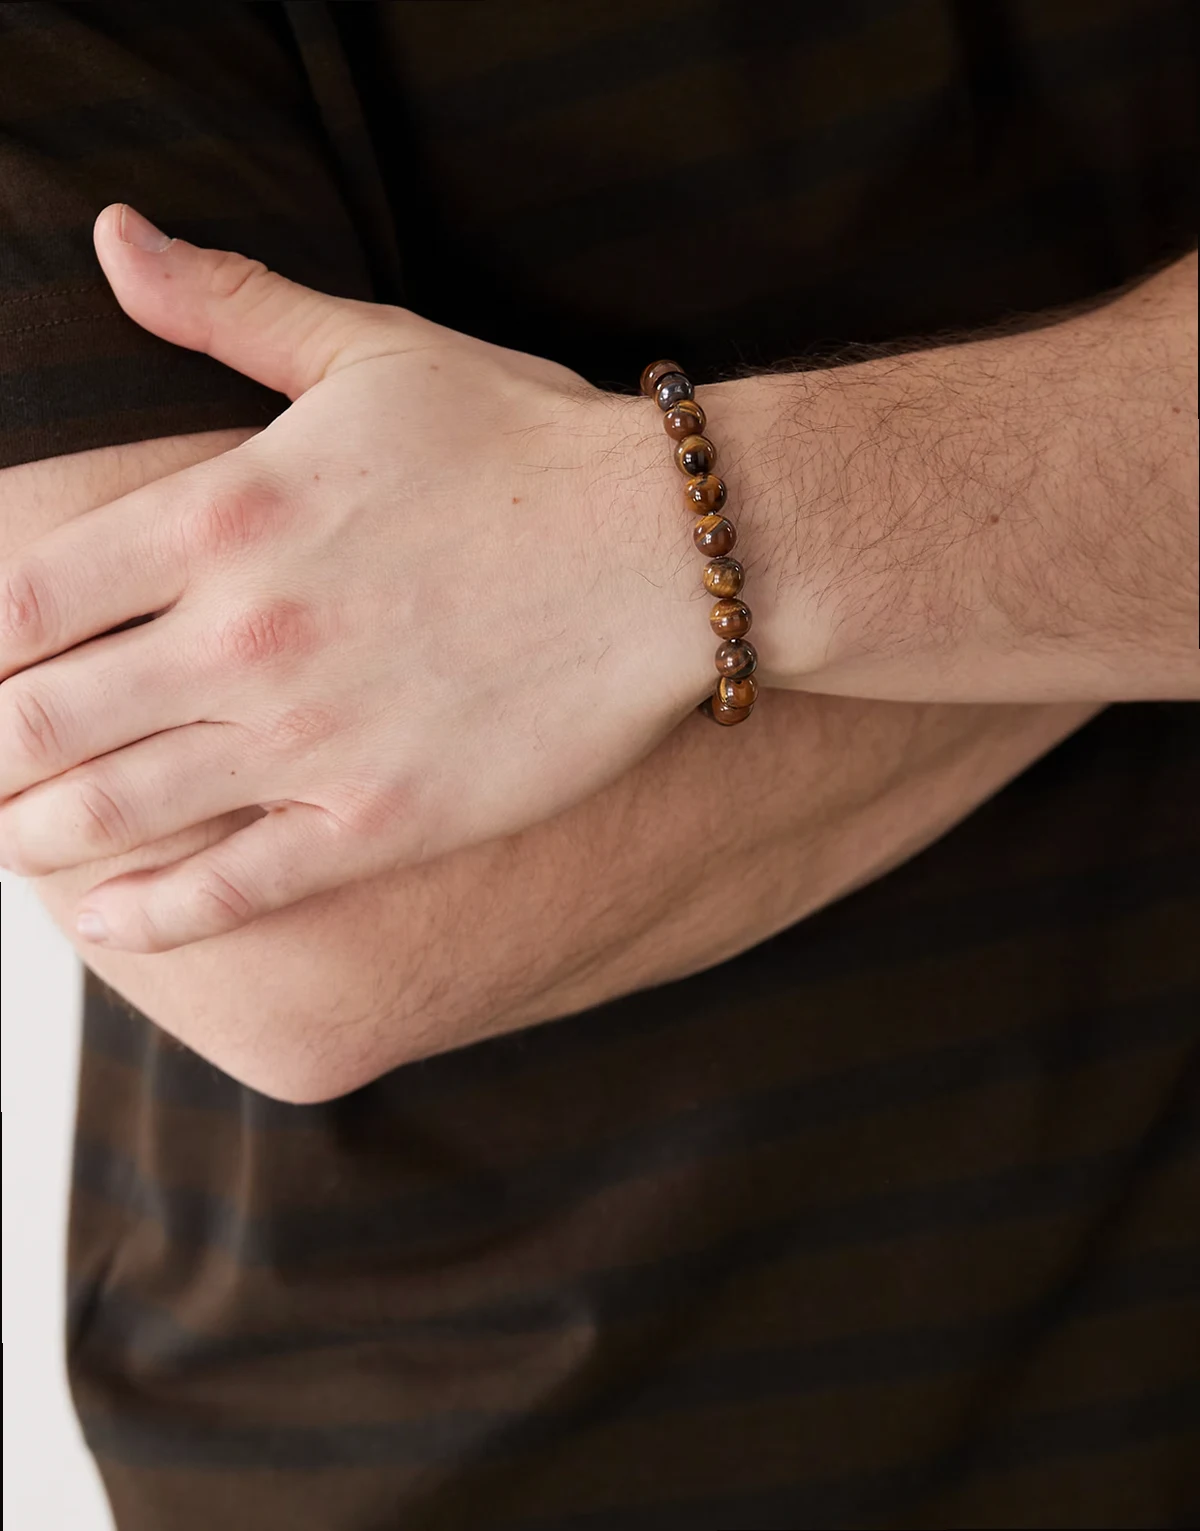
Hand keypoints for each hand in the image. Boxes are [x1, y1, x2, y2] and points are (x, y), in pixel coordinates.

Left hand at [0, 205, 708, 951]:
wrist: (668, 554)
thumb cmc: (525, 445)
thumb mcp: (372, 349)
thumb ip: (227, 303)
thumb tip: (109, 232)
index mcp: (224, 513)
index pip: (19, 602)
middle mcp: (245, 635)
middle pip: (40, 720)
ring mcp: (310, 739)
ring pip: (113, 811)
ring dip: (31, 833)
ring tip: (10, 836)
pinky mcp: (379, 822)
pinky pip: (229, 890)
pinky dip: (144, 916)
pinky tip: (100, 919)